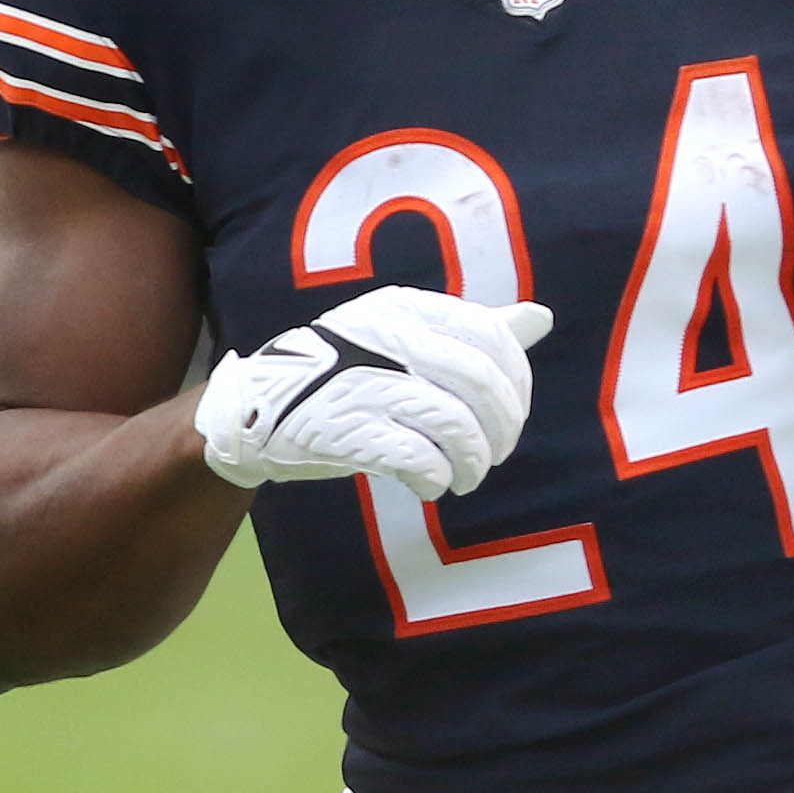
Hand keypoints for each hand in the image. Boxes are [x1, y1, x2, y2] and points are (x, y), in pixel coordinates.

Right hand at [195, 284, 552, 501]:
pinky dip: (436, 478)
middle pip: (480, 384)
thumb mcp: (402, 336)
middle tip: (493, 456)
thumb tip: (541, 316)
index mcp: (404, 307)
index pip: (490, 337)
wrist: (252, 408)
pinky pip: (418, 458)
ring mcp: (364, 382)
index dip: (516, 384)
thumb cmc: (342, 372)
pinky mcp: (346, 430)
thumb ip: (471, 329)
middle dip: (501, 429)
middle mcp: (386, 337)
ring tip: (464, 478)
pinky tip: (430, 485)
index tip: (510, 416)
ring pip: (456, 425)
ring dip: (473, 462)